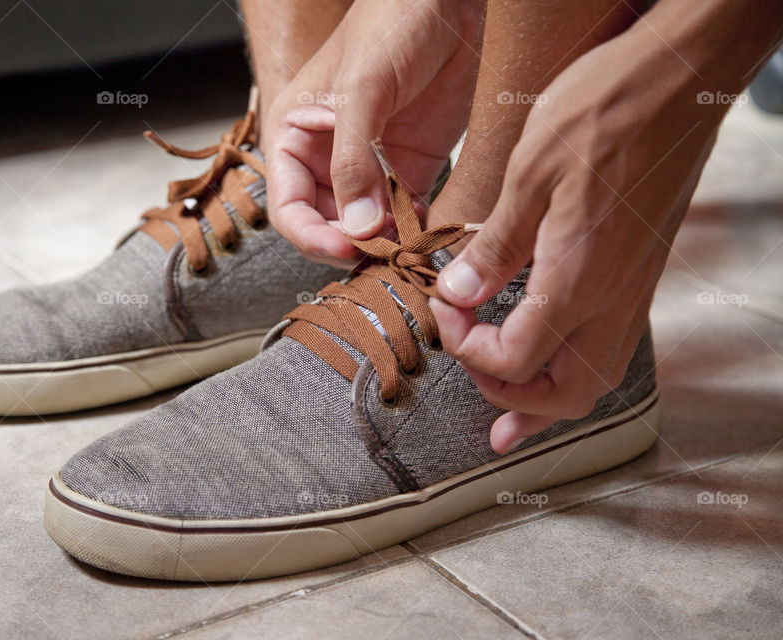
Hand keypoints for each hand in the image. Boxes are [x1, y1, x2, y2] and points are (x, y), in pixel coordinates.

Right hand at [262, 0, 483, 266]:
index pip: (290, 208)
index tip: (350, 247)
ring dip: (386, 243)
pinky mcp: (409, 165)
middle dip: (354, 245)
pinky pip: (404, 213)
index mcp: (294, 137)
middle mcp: (327, 158)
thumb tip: (359, 229)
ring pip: (367, 227)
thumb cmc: (390, 21)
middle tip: (387, 253)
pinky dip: (414, 229)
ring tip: (410, 244)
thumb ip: (355, 160)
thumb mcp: (363, 89)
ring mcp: (370, 165)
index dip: (314, 236)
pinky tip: (427, 228)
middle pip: (328, 225)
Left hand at [430, 24, 724, 453]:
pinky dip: (570, 368)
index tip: (444, 309)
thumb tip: (457, 293)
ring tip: (502, 397)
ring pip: (593, 382)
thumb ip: (494, 246)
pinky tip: (545, 353)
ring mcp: (631, 293)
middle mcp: (611, 301)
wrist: (679, 83)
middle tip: (468, 362)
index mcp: (577, 279)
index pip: (515, 360)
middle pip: (564, 396)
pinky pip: (606, 349)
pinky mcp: (637, 278)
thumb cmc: (604, 114)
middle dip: (508, 397)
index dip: (466, 348)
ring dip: (543, 398)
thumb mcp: (529, 174)